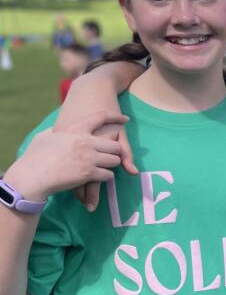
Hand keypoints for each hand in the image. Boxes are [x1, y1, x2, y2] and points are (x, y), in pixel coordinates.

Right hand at [5, 111, 127, 201]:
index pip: (100, 117)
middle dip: (115, 151)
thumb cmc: (34, 157)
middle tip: (111, 155)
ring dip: (111, 165)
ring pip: (115, 160)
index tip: (125, 119)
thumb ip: (56, 131)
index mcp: (74, 130)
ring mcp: (88, 158)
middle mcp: (85, 142)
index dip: (115, 117)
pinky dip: (105, 177)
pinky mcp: (89, 173)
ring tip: (104, 166)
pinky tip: (98, 177)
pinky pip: (108, 175)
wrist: (31, 176)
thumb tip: (58, 129)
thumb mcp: (44, 137)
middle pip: (115, 144)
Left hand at [55, 61, 140, 210]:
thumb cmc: (88, 110)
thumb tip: (76, 157)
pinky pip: (120, 150)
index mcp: (71, 141)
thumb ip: (81, 145)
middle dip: (88, 191)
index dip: (76, 185)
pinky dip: (126, 161)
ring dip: (104, 183)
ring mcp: (100, 137)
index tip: (78, 200)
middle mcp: (83, 142)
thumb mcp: (81, 128)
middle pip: (84, 171)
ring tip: (109, 195)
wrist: (95, 87)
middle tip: (90, 207)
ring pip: (102, 165)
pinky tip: (131, 173)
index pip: (72, 168)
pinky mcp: (115, 130)